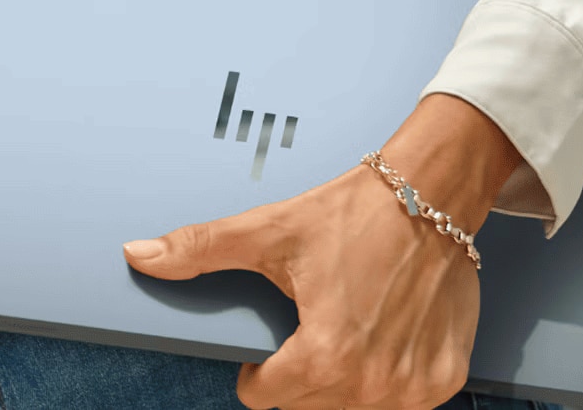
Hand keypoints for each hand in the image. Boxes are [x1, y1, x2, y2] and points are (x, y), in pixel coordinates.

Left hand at [124, 94, 522, 409]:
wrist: (431, 193)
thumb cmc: (354, 212)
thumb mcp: (268, 231)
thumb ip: (200, 250)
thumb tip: (139, 255)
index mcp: (324, 358)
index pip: (265, 398)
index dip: (256, 370)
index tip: (266, 344)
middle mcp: (373, 384)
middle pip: (308, 405)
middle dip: (298, 372)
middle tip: (308, 322)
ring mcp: (413, 388)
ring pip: (352, 406)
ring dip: (342, 376)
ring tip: (344, 322)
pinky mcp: (443, 379)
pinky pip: (400, 399)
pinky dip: (387, 374)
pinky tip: (382, 331)